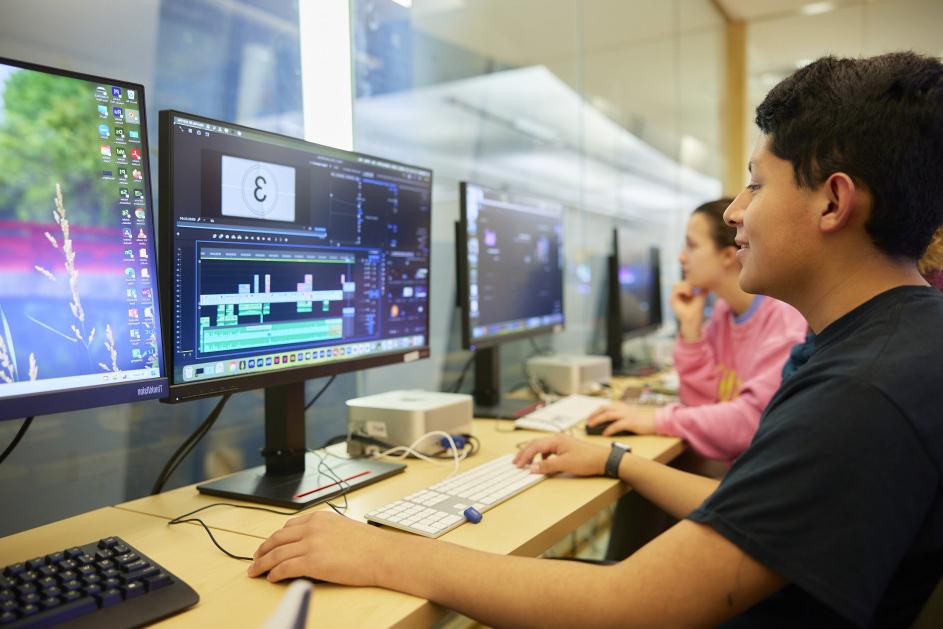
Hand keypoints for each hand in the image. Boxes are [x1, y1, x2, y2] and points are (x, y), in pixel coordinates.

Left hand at [248, 511, 388, 585]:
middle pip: (277, 539)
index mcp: (319, 518)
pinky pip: (284, 568)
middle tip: (256, 559)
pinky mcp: (312, 562)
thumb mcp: (343, 528)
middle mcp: (311, 528)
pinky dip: (274, 573)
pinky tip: (271, 578)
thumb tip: (313, 544)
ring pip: (276, 554)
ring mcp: (310, 544)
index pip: (288, 527)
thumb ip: (325, 532)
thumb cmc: (370, 545)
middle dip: (263, 550)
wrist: (382, 554)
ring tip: (255, 571)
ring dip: (262, 564)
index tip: (270, 545)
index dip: (275, 538)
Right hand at [512, 434, 609, 475]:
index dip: (524, 456)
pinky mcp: (566, 448)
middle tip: (516, 462)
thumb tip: (532, 468)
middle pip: (536, 444)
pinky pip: (549, 450)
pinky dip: (542, 456)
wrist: (604, 459)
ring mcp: (562, 443)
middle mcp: (557, 439)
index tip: (518, 465)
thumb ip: (547, 466)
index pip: (534, 446)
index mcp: (556, 440)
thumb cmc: (587, 459)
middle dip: (525, 453)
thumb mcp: (565, 464)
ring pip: (542, 447)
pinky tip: (543, 463)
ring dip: (533, 455)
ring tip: (527, 463)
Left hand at [586, 401, 657, 435]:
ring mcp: (627, 414)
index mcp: (623, 406)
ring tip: (591, 426)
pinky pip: (616, 425)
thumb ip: (623, 416)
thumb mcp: (632, 415)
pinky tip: (604, 434)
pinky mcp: (631, 422)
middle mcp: (624, 409)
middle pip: (604, 408)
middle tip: (588, 421)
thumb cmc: (646, 420)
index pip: (606, 406)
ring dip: (597, 420)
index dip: (597, 411)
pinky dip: (609, 430)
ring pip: (608, 415)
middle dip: (594, 414)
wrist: (659, 420)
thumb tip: (610, 425)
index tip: (590, 416)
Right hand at [669, 281, 706, 340]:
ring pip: (676, 285)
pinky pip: (675, 290)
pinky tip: (690, 294)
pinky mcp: (672, 300)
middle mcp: (676, 296)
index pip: (682, 283)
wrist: (693, 320)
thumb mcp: (700, 297)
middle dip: (686, 283)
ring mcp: (673, 298)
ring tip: (692, 292)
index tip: (697, 285)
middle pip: (678, 283)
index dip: (689, 282)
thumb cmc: (696, 311)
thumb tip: (707, 283)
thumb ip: (702, 290)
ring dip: (684, 286)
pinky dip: (683, 289)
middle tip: (694, 287)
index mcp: (681, 295)